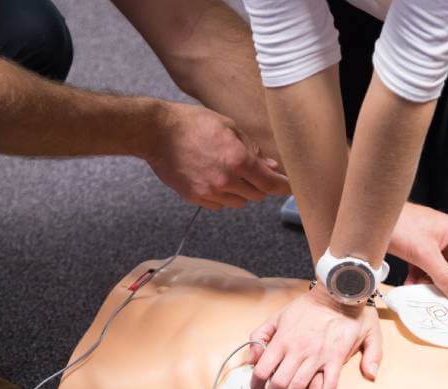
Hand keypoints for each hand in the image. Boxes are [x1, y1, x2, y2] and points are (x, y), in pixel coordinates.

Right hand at [145, 102, 289, 209]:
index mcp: (237, 160)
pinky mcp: (194, 197)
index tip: (291, 188)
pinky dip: (223, 196)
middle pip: (256, 195)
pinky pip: (219, 205)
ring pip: (238, 202)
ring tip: (230, 172)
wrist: (156, 133)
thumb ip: (251, 148)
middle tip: (255, 172)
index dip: (283, 187)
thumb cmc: (192, 123)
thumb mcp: (228, 126)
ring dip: (242, 191)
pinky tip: (215, 179)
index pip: (270, 183)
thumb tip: (269, 165)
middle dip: (260, 185)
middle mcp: (225, 180)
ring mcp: (208, 191)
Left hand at [247, 284, 381, 388]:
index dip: (256, 385)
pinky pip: (329, 385)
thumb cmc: (309, 306)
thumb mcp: (278, 314)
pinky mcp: (336, 359)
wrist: (339, 294)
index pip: (263, 369)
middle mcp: (298, 351)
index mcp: (282, 340)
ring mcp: (317, 357)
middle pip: (278, 383)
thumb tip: (252, 358)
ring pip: (299, 387)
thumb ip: (261, 334)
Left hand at [387, 202, 447, 301]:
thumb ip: (444, 275)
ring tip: (422, 294)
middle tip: (439, 302)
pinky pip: (424, 270)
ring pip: (437, 272)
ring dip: (429, 284)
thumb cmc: (401, 224)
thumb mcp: (425, 254)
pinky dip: (418, 279)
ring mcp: (433, 245)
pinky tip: (411, 287)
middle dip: (443, 286)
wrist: (374, 218)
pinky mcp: (419, 251)